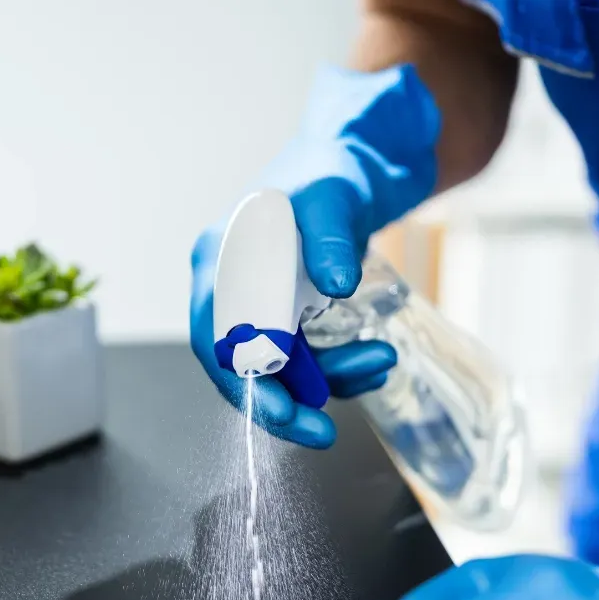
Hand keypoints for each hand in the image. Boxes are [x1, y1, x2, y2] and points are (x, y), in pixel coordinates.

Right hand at [189, 65, 438, 448]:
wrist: (353, 166)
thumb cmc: (332, 174)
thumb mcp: (332, 197)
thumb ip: (330, 237)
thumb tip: (336, 285)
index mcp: (220, 260)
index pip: (217, 338)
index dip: (244, 382)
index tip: (283, 412)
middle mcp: (231, 290)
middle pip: (242, 368)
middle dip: (285, 404)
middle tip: (324, 433)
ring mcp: (260, 307)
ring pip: (282, 371)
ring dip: (330, 380)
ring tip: (381, 360)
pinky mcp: (289, 318)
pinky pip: (306, 363)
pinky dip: (340, 371)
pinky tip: (374, 360)